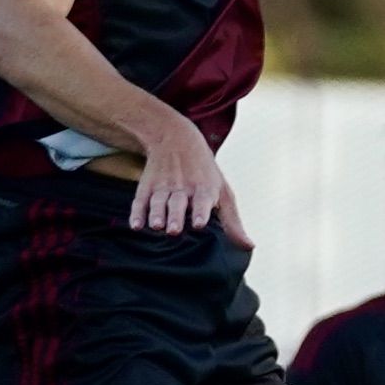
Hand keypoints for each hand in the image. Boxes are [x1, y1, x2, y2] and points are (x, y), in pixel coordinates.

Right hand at [125, 109, 239, 240]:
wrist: (177, 139)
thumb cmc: (205, 172)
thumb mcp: (223, 191)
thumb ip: (233, 222)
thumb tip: (249, 246)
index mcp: (204, 188)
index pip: (203, 200)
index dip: (201, 211)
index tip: (199, 223)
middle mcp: (183, 186)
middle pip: (178, 203)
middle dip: (175, 216)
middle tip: (173, 230)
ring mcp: (163, 185)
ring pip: (159, 201)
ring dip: (156, 214)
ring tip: (156, 226)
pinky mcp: (147, 185)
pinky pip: (140, 200)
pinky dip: (137, 212)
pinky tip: (136, 225)